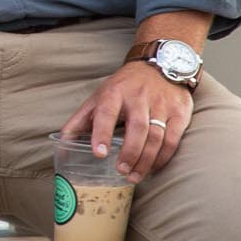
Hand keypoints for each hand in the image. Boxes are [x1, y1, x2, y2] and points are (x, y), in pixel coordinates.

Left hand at [60, 59, 194, 178]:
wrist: (159, 64)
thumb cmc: (124, 86)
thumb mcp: (100, 96)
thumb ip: (81, 119)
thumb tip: (62, 141)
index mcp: (115, 93)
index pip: (107, 113)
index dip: (101, 133)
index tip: (99, 153)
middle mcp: (139, 97)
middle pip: (137, 128)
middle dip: (129, 152)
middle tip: (121, 171)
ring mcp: (161, 104)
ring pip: (156, 136)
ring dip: (146, 160)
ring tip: (135, 176)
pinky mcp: (179, 111)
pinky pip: (173, 138)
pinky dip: (164, 156)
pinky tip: (154, 166)